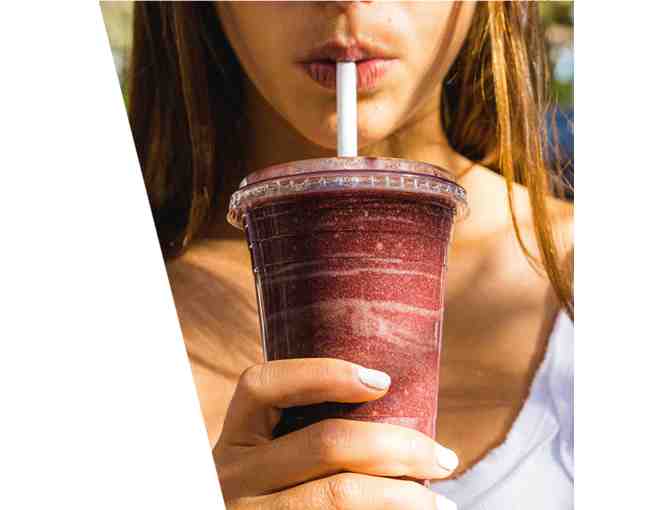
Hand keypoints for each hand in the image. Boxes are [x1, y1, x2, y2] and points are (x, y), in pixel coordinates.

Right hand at [213, 358, 458, 508]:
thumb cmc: (275, 498)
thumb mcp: (268, 464)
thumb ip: (305, 437)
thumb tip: (396, 410)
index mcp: (234, 438)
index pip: (263, 385)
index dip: (324, 374)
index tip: (383, 381)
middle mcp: (233, 476)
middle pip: (324, 442)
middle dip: (398, 445)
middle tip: (444, 457)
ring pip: (337, 494)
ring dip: (402, 495)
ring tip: (441, 501)